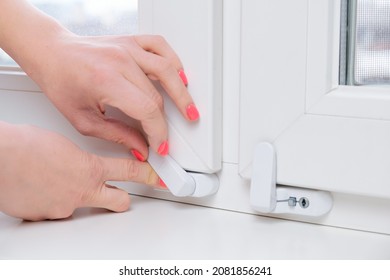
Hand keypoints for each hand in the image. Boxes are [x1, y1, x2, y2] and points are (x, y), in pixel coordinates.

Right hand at [0, 122, 160, 220]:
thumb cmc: (24, 146)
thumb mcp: (63, 143)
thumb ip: (79, 157)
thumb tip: (80, 161)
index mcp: (90, 168)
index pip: (131, 172)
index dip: (149, 176)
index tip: (159, 178)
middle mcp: (82, 192)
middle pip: (119, 201)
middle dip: (123, 197)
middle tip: (121, 193)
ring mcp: (65, 208)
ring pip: (83, 207)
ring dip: (77, 197)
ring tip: (56, 181)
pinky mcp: (47, 217)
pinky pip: (56, 211)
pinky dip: (53, 202)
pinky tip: (40, 189)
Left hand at [28, 33, 198, 159]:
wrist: (51, 53)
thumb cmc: (61, 82)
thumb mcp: (83, 119)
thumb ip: (116, 135)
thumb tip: (140, 148)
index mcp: (106, 80)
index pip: (147, 110)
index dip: (158, 133)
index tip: (160, 146)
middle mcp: (120, 61)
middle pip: (157, 96)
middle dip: (166, 123)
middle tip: (167, 137)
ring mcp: (127, 48)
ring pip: (167, 70)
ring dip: (182, 93)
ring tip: (189, 109)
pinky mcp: (130, 41)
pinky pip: (160, 46)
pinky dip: (174, 62)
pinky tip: (179, 76)